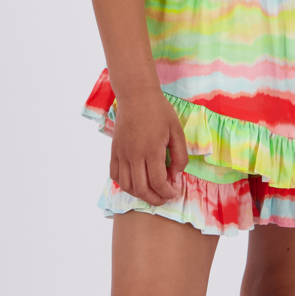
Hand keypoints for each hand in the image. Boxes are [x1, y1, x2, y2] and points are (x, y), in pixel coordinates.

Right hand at [109, 90, 189, 204]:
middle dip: (156, 199)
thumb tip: (176, 176)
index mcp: (151, 150)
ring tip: (152, 191)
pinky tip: (137, 182)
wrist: (136, 96)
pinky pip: (115, 176)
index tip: (175, 190)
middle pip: (141, 190)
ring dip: (140, 194)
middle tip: (166, 196)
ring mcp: (121, 154)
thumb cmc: (159, 112)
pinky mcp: (114, 152)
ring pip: (127, 186)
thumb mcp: (177, 132)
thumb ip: (180, 156)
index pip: (158, 183)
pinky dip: (125, 185)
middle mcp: (134, 155)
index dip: (168, 192)